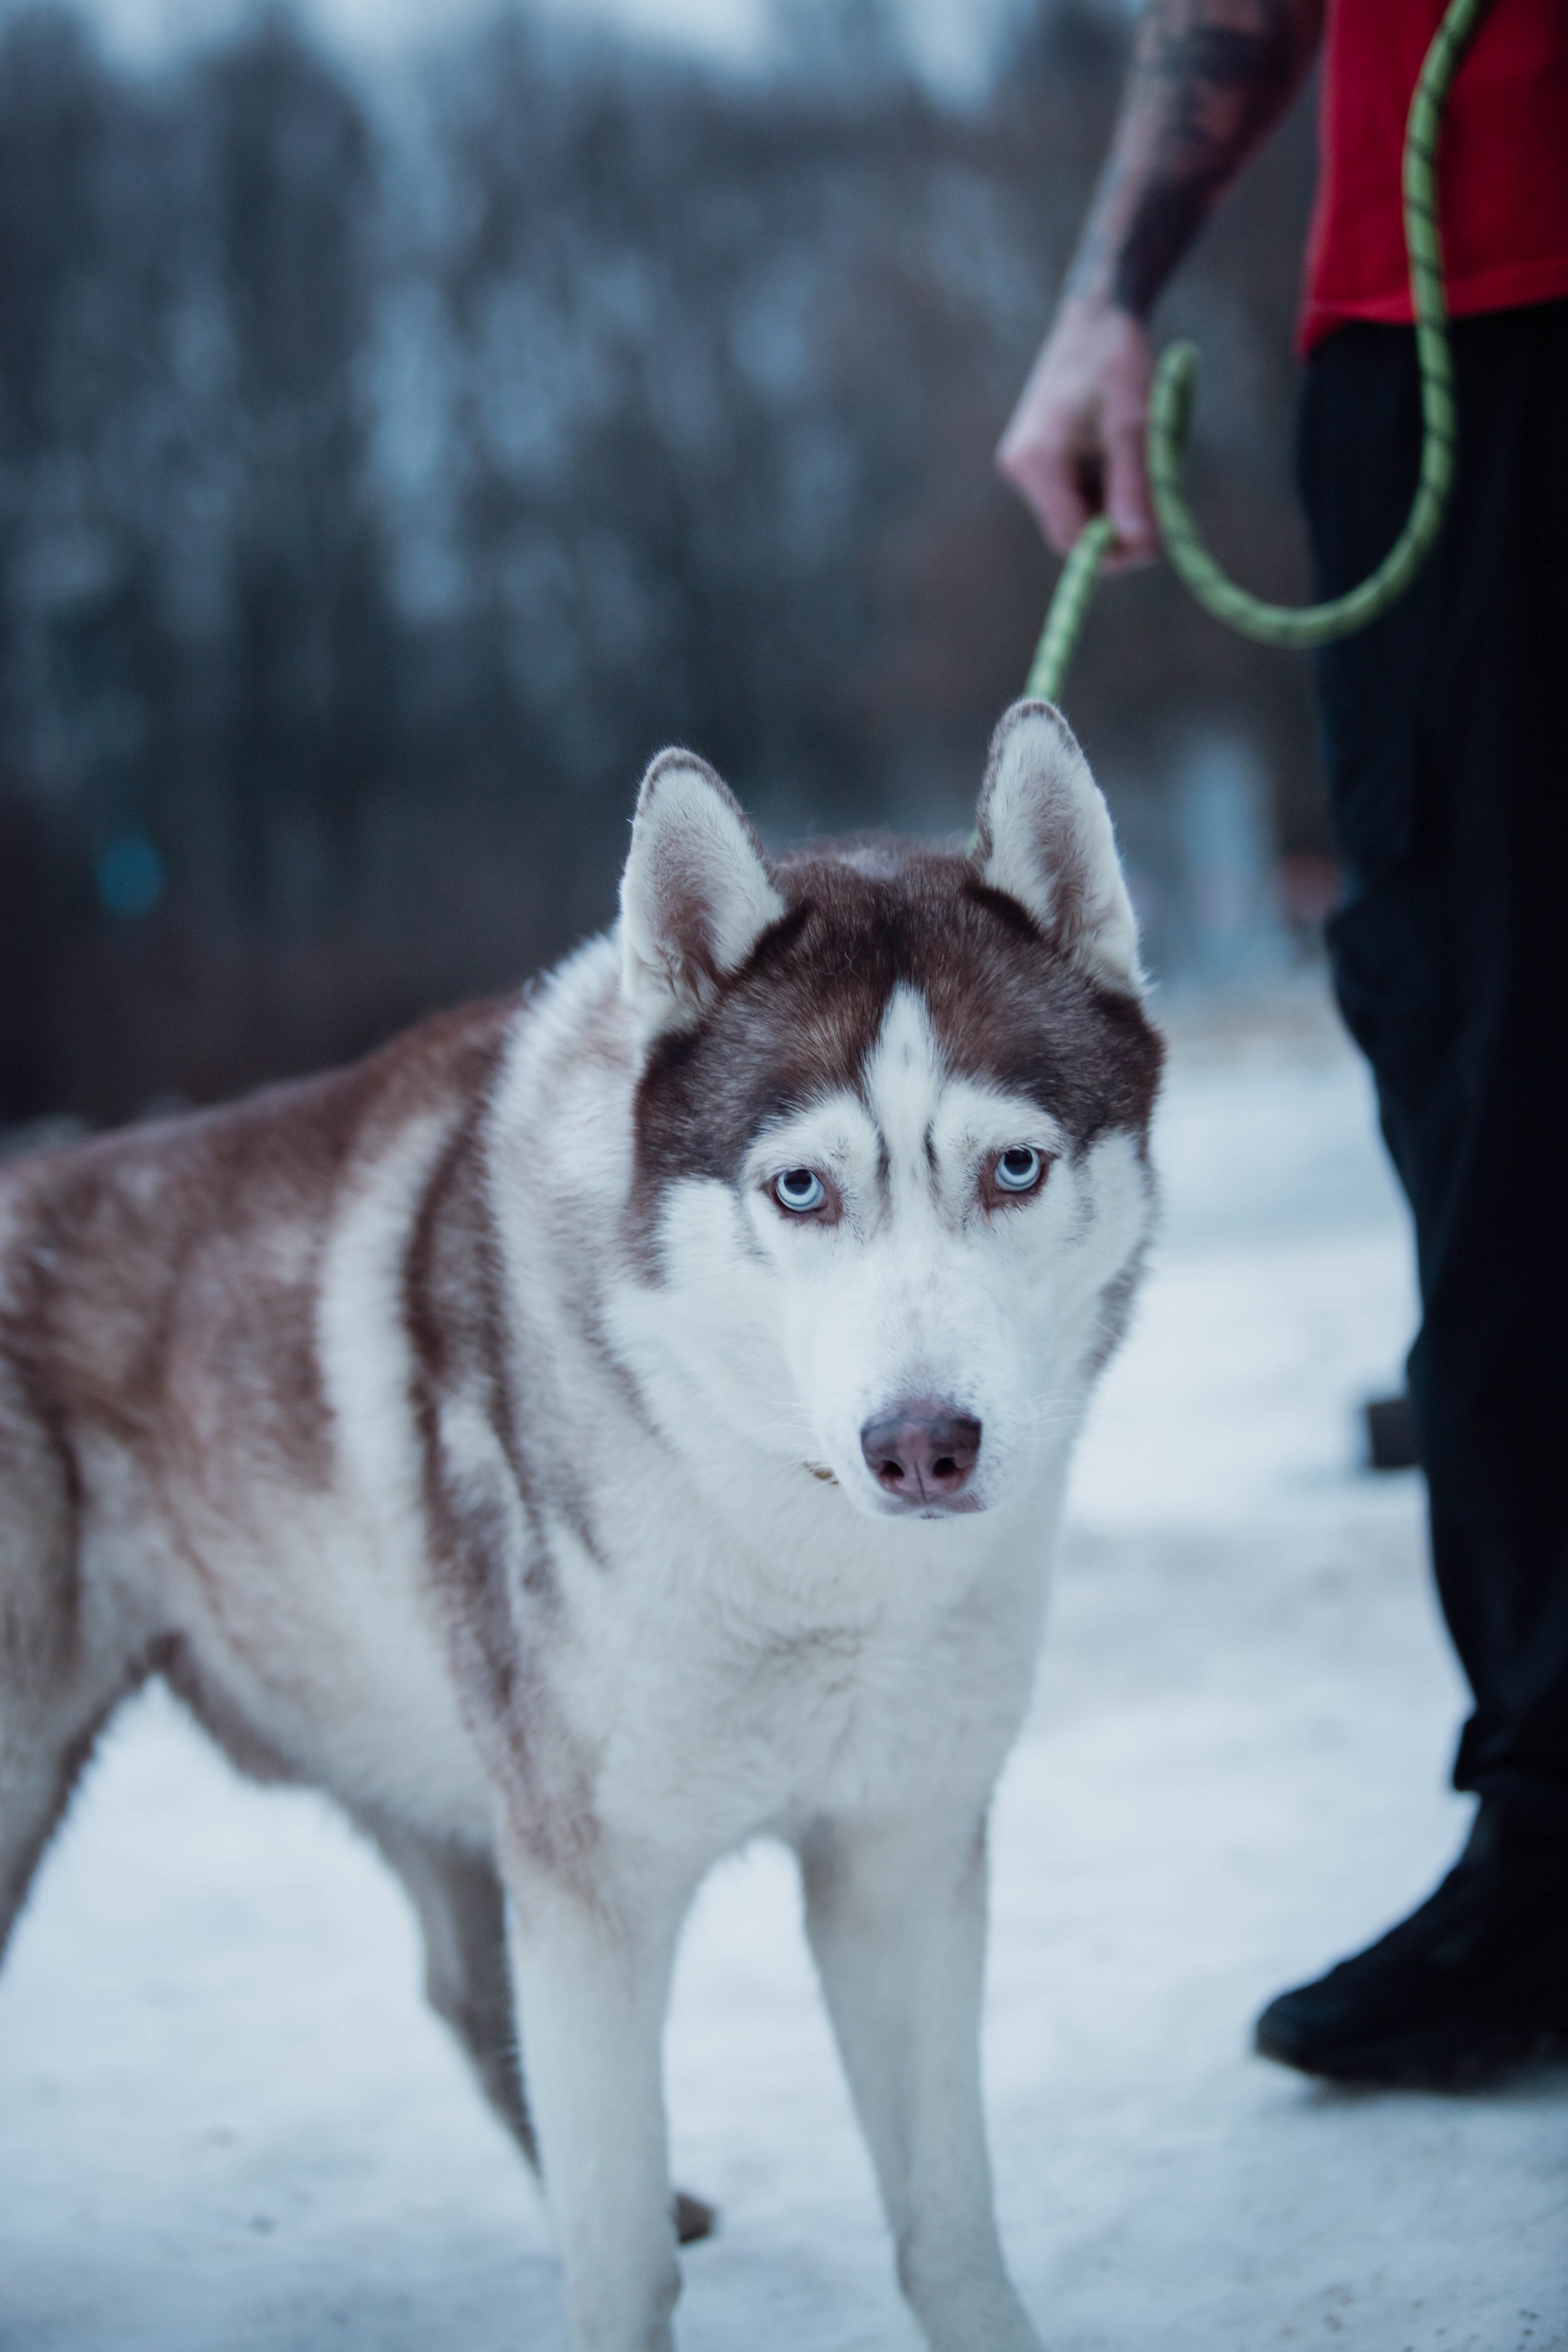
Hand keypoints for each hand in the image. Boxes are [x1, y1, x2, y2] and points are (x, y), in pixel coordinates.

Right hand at [996, 299, 1157, 572]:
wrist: (1096, 314)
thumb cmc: (1116, 360)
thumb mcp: (1132, 426)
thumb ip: (1133, 487)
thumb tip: (1141, 546)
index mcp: (1037, 464)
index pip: (1070, 538)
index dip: (1113, 550)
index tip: (1156, 542)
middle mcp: (1021, 469)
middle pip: (1071, 530)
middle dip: (1116, 526)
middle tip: (1159, 503)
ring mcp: (1026, 463)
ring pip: (1075, 512)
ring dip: (1113, 504)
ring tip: (1142, 464)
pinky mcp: (1037, 455)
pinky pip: (1073, 491)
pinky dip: (1104, 486)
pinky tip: (1123, 456)